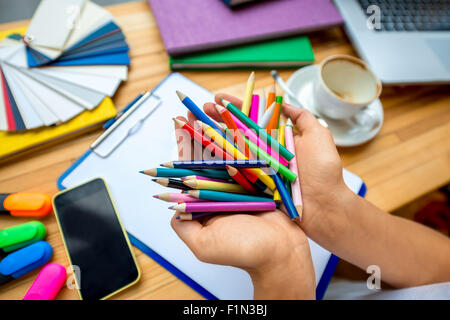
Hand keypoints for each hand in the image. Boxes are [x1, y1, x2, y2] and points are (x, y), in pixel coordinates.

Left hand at [170, 100, 315, 299]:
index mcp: (209, 200)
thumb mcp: (203, 245)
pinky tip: (237, 119)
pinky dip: (246, 137)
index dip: (184, 147)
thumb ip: (183, 227)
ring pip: (230, 150)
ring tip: (210, 105)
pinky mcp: (264, 178)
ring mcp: (244, 182)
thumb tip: (172, 208)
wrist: (282, 254)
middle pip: (209, 154)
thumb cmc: (243, 252)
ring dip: (220, 128)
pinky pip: (252, 154)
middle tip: (191, 109)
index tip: (177, 125)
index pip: (191, 168)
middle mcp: (225, 189)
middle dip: (199, 131)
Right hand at [203, 94, 355, 242]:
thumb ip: (303, 117)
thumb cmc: (323, 172)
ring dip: (206, 136)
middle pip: (232, 131)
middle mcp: (261, 152)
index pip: (249, 117)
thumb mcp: (319, 136)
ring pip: (225, 149)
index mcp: (274, 138)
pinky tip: (195, 150)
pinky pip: (226, 170)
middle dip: (213, 119)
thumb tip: (284, 101)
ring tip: (187, 124)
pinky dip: (210, 160)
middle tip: (196, 109)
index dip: (232, 107)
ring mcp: (253, 168)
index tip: (217, 98)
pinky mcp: (249, 185)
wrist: (324, 206)